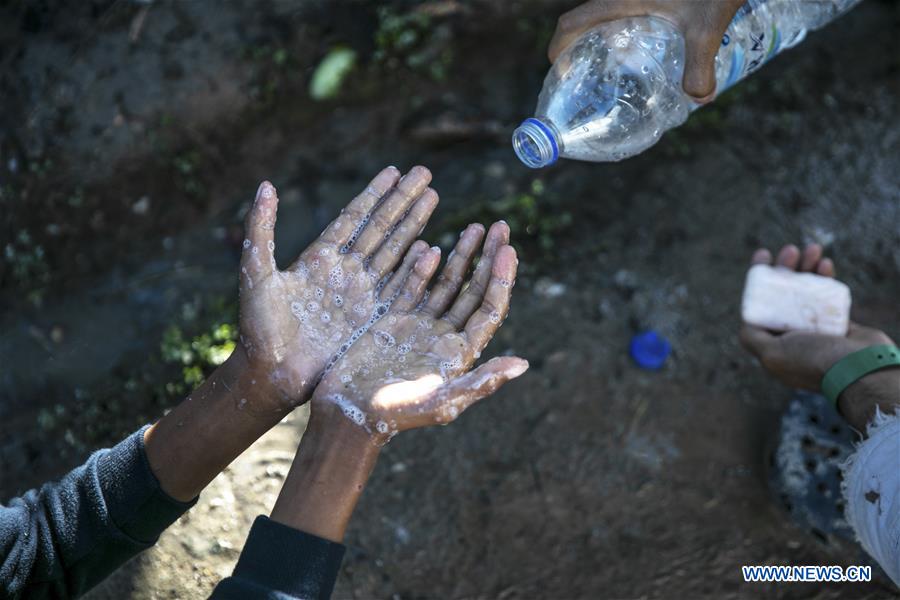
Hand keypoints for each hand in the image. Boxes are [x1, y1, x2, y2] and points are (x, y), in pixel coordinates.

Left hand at [238, 166, 438, 410]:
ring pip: (395, 252)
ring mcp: (361, 294)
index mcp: (320, 258)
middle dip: (403, 200)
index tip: (395, 170)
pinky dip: (416, 269)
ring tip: (433, 197)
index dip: (374, 193)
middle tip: (425, 173)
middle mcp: (345, 272)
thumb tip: (265, 185)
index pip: (354, 217)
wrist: (273, 374)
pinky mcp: (373, 319)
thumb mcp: (256, 274)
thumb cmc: (258, 327)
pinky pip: (400, 288)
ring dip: (414, 225)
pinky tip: (433, 248)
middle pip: (381, 228)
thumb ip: (260, 230)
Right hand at [312, 221, 528, 442]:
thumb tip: (523, 364)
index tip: (508, 250)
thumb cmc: (396, 415)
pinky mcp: (394, 318)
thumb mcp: (440, 403)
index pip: (489, 309)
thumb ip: (480, 382)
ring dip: (462, 255)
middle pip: (474, 289)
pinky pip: (414, 284)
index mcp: (461, 353)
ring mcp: (420, 325)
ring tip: (476, 226)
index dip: (501, 280)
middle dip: (487, 257)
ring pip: (448, 283)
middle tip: (500, 225)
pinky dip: (423, 265)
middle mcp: (445, 336)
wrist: (348, 414)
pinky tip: (432, 244)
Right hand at [548, 0, 744, 100]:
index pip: (571, 23)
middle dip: (580, 50)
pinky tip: (650, 51)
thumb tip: (698, 99)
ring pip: (607, 18)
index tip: (560, 72)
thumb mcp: (707, 24)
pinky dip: (627, 33)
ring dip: (604, 41)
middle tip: (588, 79)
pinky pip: (627, 14)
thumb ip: (701, 64)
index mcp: (620, 0)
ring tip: (619, 71)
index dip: (559, 48)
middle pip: (585, 22)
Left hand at [739, 244, 897, 430]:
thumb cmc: (815, 360)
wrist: (861, 369)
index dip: (759, 279)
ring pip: (806, 290)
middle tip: (791, 250)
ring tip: (812, 248)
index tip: (763, 256)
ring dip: (807, 267)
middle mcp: (793, 334)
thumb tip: (745, 323)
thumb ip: (753, 338)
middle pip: (783, 293)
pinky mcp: (838, 321)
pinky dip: (826, 278)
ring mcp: (816, 327)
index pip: (760, 304)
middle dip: (785, 268)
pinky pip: (828, 295)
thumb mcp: (773, 354)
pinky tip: (825, 264)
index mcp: (774, 343)